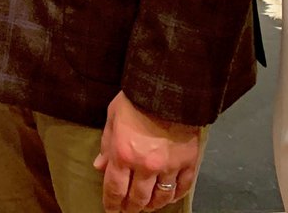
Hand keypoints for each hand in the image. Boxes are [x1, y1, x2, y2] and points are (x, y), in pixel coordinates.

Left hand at [93, 90, 201, 211]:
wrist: (168, 88)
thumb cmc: (135, 99)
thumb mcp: (113, 117)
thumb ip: (106, 144)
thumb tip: (99, 166)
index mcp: (123, 155)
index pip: (114, 189)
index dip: (112, 203)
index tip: (111, 210)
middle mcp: (145, 166)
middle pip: (137, 198)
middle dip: (131, 208)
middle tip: (128, 210)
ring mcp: (168, 166)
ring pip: (160, 197)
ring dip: (152, 205)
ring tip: (147, 206)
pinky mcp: (188, 162)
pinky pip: (182, 187)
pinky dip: (174, 196)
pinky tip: (168, 197)